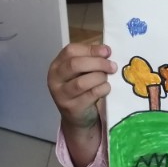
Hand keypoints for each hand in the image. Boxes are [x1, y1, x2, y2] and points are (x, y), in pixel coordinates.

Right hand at [47, 43, 116, 166]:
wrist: (77, 117)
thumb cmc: (81, 89)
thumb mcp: (82, 72)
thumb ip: (90, 59)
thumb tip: (106, 50)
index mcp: (57, 65)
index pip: (71, 50)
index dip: (90, 49)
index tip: (107, 52)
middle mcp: (55, 79)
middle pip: (75, 64)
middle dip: (98, 63)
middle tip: (112, 66)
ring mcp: (62, 95)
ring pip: (82, 81)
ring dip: (100, 78)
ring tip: (106, 79)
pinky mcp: (72, 107)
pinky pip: (91, 94)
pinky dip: (102, 89)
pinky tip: (106, 88)